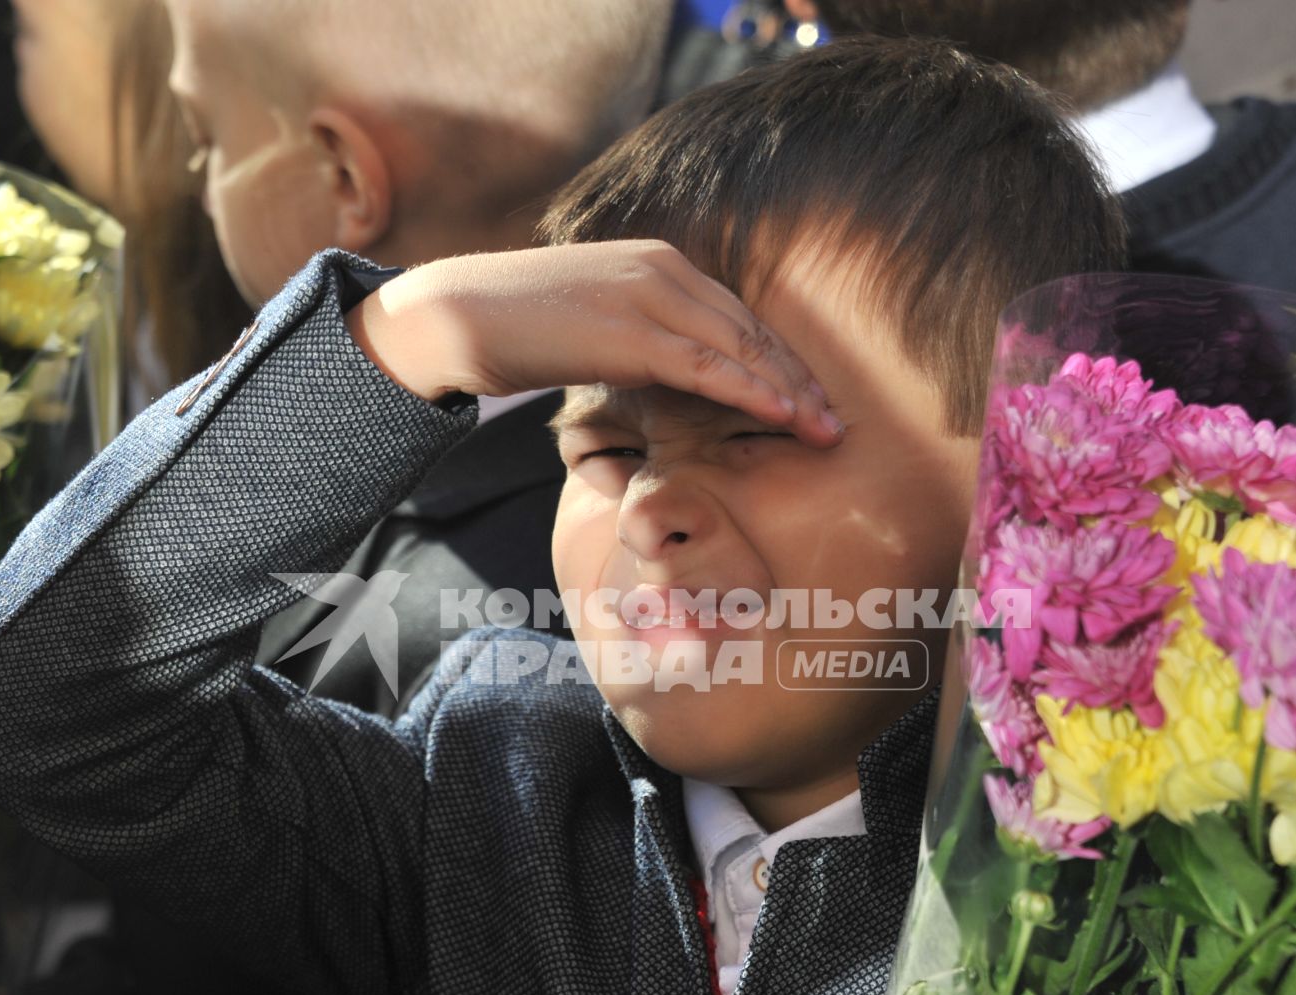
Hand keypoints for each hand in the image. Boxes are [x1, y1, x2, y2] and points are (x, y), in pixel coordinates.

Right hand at [347, 240, 843, 445]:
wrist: (459, 311)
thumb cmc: (518, 327)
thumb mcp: (593, 324)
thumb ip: (637, 336)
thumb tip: (659, 372)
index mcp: (660, 263)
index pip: (738, 315)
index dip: (781, 359)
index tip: (812, 398)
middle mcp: (665, 269)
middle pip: (752, 329)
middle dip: (799, 378)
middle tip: (836, 422)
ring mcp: (650, 295)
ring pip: (740, 347)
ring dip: (790, 392)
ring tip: (824, 430)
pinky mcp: (633, 331)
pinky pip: (708, 366)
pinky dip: (752, 391)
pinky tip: (783, 415)